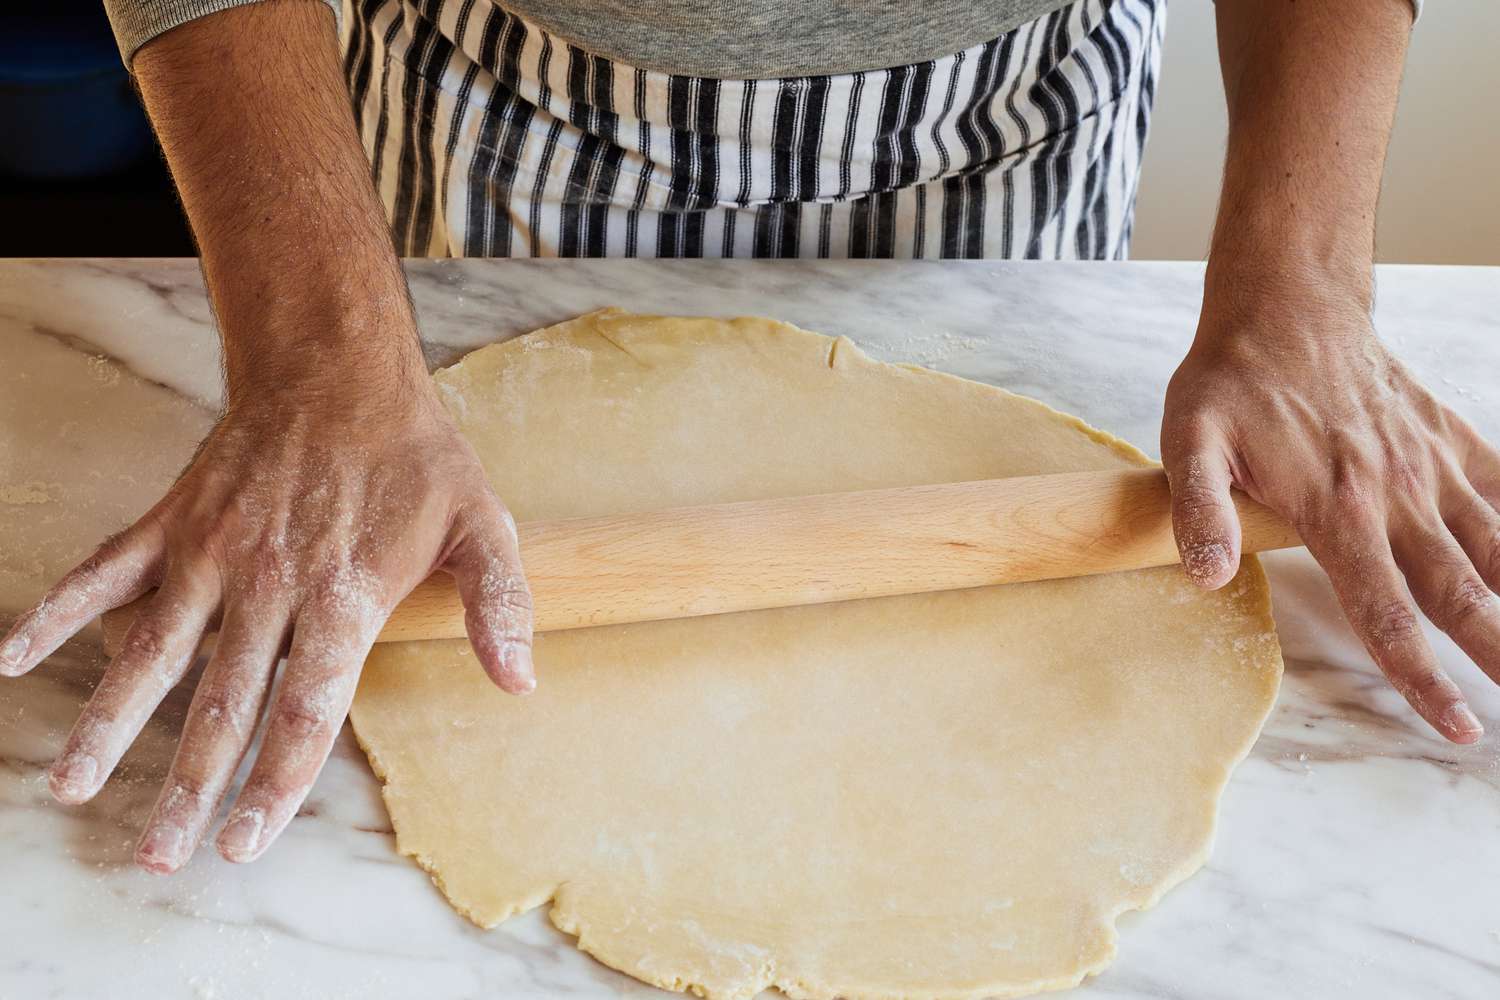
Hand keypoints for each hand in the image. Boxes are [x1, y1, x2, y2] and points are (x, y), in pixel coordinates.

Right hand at [0, 378, 533, 870]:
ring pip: (150, 652)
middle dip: (190, 786)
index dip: (276, 783)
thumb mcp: (484, 524)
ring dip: (110, 722)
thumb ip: (501, 605)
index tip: (245, 842)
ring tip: (72, 786)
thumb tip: (521, 682)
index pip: (306, 710)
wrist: (342, 371)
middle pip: (221, 703)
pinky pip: (104, 573)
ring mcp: (211, 551)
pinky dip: (57, 612)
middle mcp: (269, 582)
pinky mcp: (173, 520)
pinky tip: (13, 657)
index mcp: (344, 595)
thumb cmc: (416, 457)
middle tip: (160, 854)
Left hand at [1162, 278, 1499, 743]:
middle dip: (1499, 655)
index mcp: (1335, 508)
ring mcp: (1429, 466)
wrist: (1287, 304)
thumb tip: (1208, 578)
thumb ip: (1201, 509)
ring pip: (1496, 549)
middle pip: (1459, 593)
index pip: (1385, 611)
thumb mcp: (1188, 439)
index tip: (1458, 725)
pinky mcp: (1448, 438)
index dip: (1422, 676)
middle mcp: (1396, 494)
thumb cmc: (1232, 379)